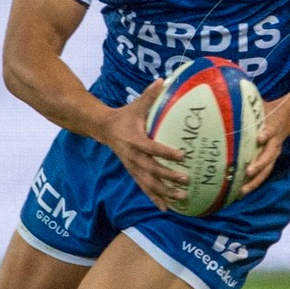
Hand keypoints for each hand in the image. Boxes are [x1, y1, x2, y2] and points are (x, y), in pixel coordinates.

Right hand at [101, 80, 189, 208]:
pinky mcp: (132, 173)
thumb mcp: (136, 105)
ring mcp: (132, 167)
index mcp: (134, 139)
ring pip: (148, 183)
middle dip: (168, 176)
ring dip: (165, 192)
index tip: (182, 155)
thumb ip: (150, 95)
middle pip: (151, 169)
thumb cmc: (125, 116)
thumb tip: (164, 80)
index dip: (166, 153)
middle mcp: (132, 156)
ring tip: (182, 197)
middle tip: (186, 180)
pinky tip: (167, 208)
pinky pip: (145, 188)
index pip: (151, 148)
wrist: (103, 129)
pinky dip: (156, 198)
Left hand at [238, 96, 289, 196]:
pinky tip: (238, 192)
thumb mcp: (261, 104)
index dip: (267, 134)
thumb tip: (229, 89)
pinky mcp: (268, 161)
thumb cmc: (268, 111)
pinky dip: (252, 183)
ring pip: (265, 170)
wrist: (287, 117)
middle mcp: (273, 144)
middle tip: (248, 172)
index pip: (271, 131)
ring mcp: (272, 154)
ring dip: (255, 181)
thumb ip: (249, 101)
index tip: (261, 137)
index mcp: (272, 128)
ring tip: (242, 191)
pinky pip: (261, 174)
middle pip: (268, 157)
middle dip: (259, 165)